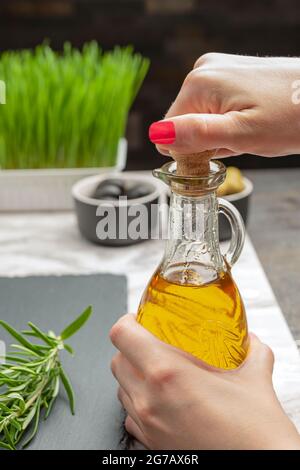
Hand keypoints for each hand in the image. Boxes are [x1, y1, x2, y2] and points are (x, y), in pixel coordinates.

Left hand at [110, 314, 299, 449]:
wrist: (259, 469)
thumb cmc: (253, 434)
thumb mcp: (255, 379)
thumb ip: (252, 351)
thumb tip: (251, 340)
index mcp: (166, 373)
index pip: (122, 334)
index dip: (128, 321)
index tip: (140, 319)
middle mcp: (148, 400)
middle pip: (117, 360)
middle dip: (131, 347)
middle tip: (153, 343)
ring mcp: (146, 425)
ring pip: (120, 387)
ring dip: (134, 374)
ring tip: (161, 372)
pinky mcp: (150, 444)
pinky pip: (130, 415)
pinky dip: (139, 402)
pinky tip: (163, 401)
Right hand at [149, 53, 299, 157]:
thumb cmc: (293, 116)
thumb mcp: (243, 134)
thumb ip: (197, 134)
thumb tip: (157, 135)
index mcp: (199, 83)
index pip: (168, 134)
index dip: (191, 152)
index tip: (220, 152)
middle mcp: (203, 70)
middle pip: (184, 125)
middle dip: (209, 142)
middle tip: (241, 140)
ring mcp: (218, 70)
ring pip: (200, 119)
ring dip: (222, 134)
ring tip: (250, 129)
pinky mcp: (231, 75)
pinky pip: (216, 109)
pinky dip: (231, 123)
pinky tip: (251, 121)